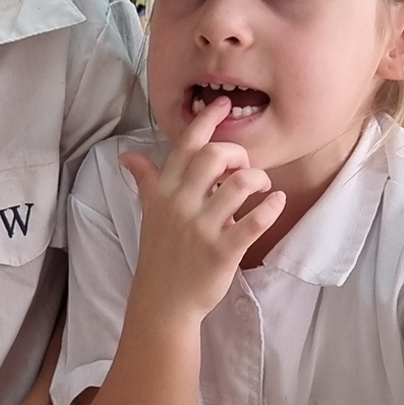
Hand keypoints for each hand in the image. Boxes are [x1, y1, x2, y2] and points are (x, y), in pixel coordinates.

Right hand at [118, 97, 284, 324]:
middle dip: (237, 153)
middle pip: (214, 156)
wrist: (163, 300)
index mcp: (164, 191)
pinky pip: (255, 222)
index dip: (206, 120)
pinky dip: (271, 207)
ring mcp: (202, 227)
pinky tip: (276, 201)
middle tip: (241, 167)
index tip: (224, 104)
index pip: (185, 145)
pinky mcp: (223, 251)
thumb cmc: (160, 252)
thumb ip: (145, 180)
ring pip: (239, 185)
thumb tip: (126, 156)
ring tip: (260, 186)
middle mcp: (181, 204)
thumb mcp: (149, 212)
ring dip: (257, 178)